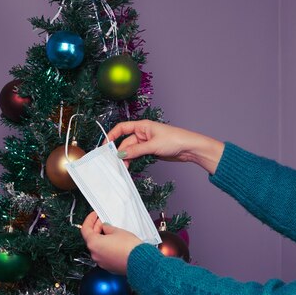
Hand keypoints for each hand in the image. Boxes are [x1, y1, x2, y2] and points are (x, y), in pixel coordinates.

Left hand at [80, 212, 142, 274]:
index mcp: (94, 244)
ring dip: (102, 238)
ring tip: (110, 231)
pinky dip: (106, 247)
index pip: (85, 229)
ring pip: (98, 247)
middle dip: (97, 228)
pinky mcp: (109, 266)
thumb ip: (107, 227)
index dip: (89, 220)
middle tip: (103, 221)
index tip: (94, 215)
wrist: (140, 261)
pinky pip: (104, 254)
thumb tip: (104, 227)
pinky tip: (114, 242)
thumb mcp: (117, 231)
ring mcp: (101, 262)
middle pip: (91, 238)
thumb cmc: (129, 247)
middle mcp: (95, 254)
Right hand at [104, 119, 224, 174]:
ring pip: (131, 151)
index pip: (122, 128)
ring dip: (126, 158)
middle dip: (120, 152)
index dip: (112, 135)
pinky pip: (137, 156)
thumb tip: (120, 153)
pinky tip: (130, 167)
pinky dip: (133, 161)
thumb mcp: (153, 145)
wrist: (190, 148)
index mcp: (142, 126)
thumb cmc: (175, 140)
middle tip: (114, 163)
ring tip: (123, 168)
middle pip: (125, 142)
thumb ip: (136, 150)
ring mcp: (146, 143)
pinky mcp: (150, 151)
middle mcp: (142, 133)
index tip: (105, 146)